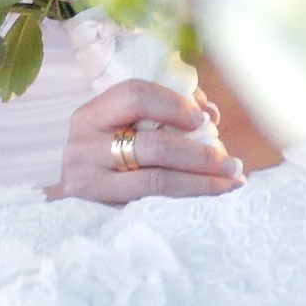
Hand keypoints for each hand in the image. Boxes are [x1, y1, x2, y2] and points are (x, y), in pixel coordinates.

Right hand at [56, 77, 244, 204]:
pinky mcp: (103, 209)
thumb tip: (209, 114)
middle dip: (198, 151)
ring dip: (202, 178)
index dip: (173, 104)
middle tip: (229, 160)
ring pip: (156, 179)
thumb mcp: (122, 127)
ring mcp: (91, 181)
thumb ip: (162, 112)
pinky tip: (216, 192)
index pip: (134, 96)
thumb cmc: (107, 155)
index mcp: (91, 115)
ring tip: (233, 179)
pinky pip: (155, 202)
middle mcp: (85, 146)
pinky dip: (191, 194)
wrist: (72, 202)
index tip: (204, 117)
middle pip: (150, 144)